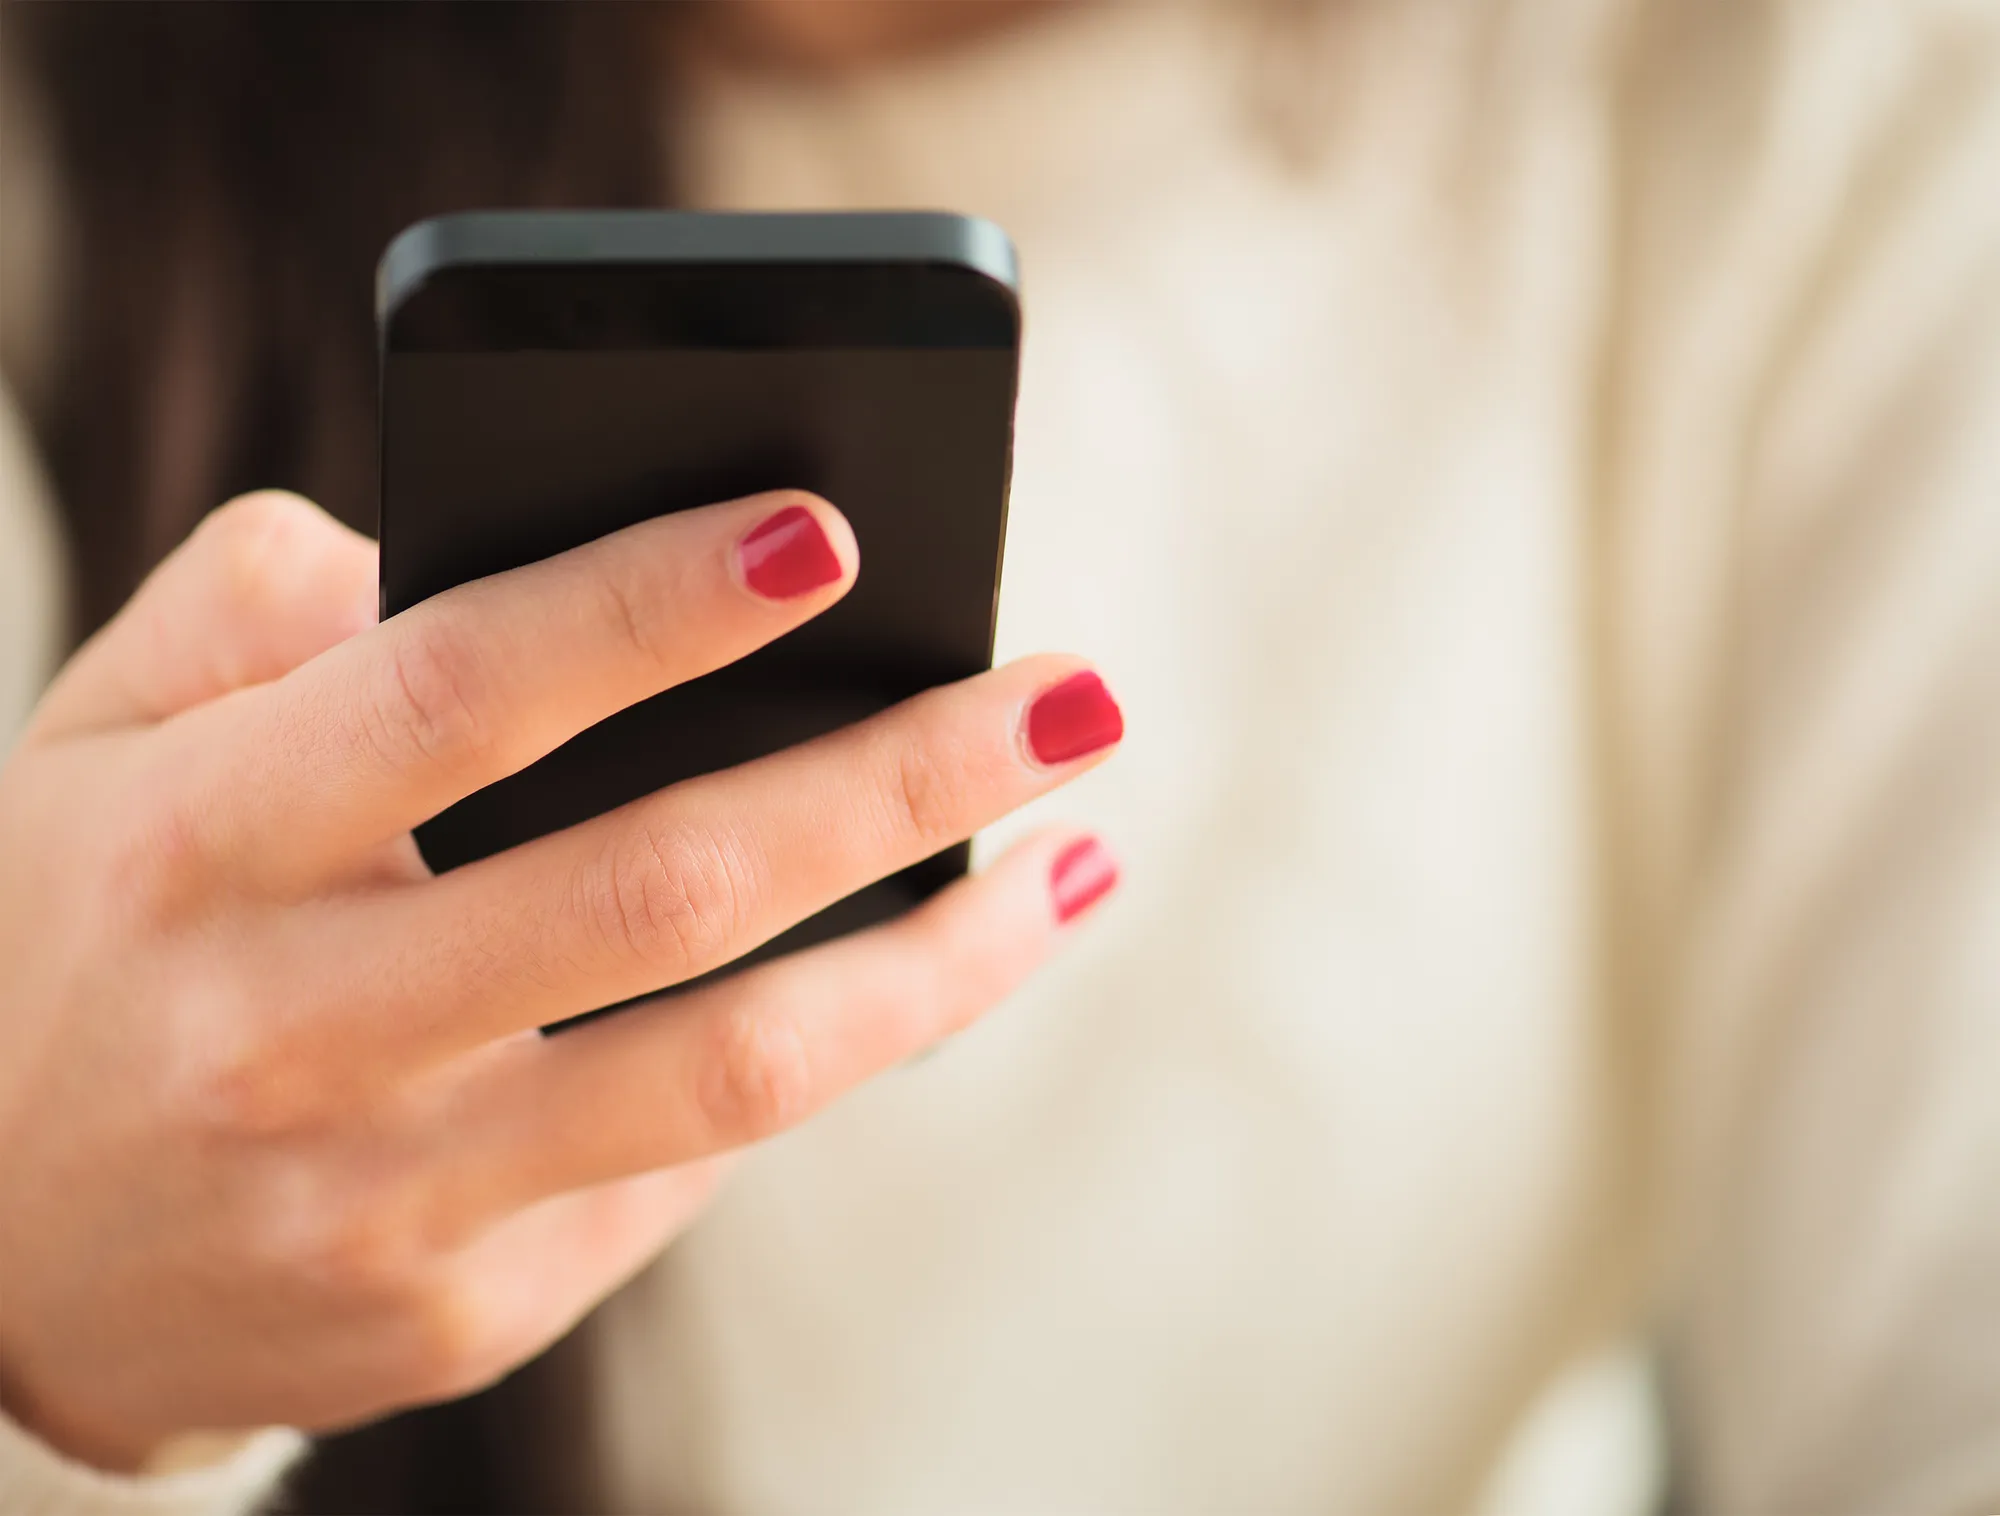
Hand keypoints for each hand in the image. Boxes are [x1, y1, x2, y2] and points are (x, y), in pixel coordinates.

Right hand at [0, 489, 1120, 1469]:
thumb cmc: (80, 934)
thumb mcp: (98, 739)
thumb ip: (261, 604)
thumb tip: (471, 542)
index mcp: (198, 840)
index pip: (461, 690)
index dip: (653, 605)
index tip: (833, 528)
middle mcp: (288, 1031)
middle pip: (661, 889)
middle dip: (900, 777)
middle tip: (1072, 693)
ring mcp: (379, 1202)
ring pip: (735, 1071)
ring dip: (945, 960)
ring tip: (1074, 860)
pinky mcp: (457, 1314)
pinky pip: (687, 1171)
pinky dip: (820, 1057)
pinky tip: (904, 978)